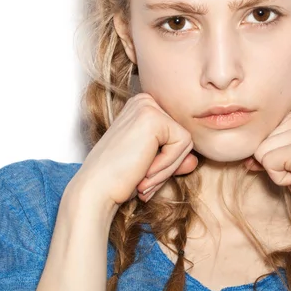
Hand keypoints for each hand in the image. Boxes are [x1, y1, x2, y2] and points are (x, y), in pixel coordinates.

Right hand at [69, 93, 197, 211]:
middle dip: (168, 165)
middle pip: (183, 135)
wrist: (96, 190)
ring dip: (167, 168)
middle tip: (143, 180)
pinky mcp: (154, 118)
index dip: (166, 161)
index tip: (143, 175)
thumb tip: (194, 160)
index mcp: (143, 107)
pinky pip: (183, 144)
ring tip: (143, 177)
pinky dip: (167, 165)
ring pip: (186, 141)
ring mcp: (148, 106)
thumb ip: (174, 158)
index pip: (176, 134)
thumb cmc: (119, 178)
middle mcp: (145, 101)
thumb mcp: (152, 165)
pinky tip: (144, 171)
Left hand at [245, 104, 290, 229]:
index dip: (276, 153)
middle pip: (261, 139)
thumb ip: (269, 147)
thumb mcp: (290, 157)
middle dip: (276, 162)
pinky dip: (280, 179)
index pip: (265, 130)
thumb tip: (244, 155)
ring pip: (261, 151)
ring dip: (277, 171)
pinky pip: (267, 162)